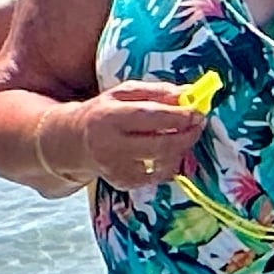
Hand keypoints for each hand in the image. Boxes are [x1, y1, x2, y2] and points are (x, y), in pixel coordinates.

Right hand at [76, 82, 204, 189]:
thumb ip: (158, 91)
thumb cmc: (106, 112)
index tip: (197, 112)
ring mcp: (115, 168)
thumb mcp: (125, 92)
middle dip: (187, 135)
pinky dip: (169, 164)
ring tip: (182, 136)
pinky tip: (166, 152)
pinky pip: (158, 177)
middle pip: (161, 145)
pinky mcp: (122, 182)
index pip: (151, 117)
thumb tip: (188, 93)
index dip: (180, 116)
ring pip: (162, 164)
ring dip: (181, 150)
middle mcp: (109, 145)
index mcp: (108, 117)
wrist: (75, 140)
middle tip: (198, 124)